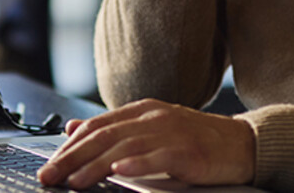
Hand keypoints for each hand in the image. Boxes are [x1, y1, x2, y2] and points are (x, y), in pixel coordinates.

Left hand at [35, 99, 254, 188]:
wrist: (244, 143)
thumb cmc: (197, 140)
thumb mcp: (152, 128)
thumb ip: (115, 128)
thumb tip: (74, 128)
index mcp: (141, 111)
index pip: (96, 127)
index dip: (69, 146)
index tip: (49, 164)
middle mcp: (153, 118)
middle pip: (103, 136)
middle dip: (72, 158)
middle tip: (50, 175)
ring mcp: (172, 133)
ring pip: (125, 147)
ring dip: (95, 165)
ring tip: (74, 181)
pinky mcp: (189, 152)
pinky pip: (160, 157)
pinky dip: (138, 164)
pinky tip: (120, 171)